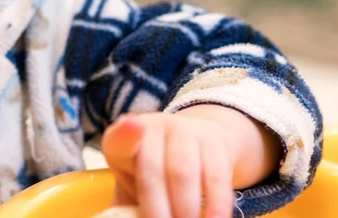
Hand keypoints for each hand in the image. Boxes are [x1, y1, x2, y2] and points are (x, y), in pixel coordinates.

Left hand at [100, 109, 240, 217]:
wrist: (195, 142)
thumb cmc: (155, 171)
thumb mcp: (134, 182)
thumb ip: (126, 205)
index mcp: (123, 141)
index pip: (120, 139)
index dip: (125, 135)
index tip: (133, 129)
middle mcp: (154, 128)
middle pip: (153, 169)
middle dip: (158, 208)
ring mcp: (185, 131)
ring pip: (184, 172)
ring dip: (186, 208)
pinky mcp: (215, 142)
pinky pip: (216, 176)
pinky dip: (217, 203)